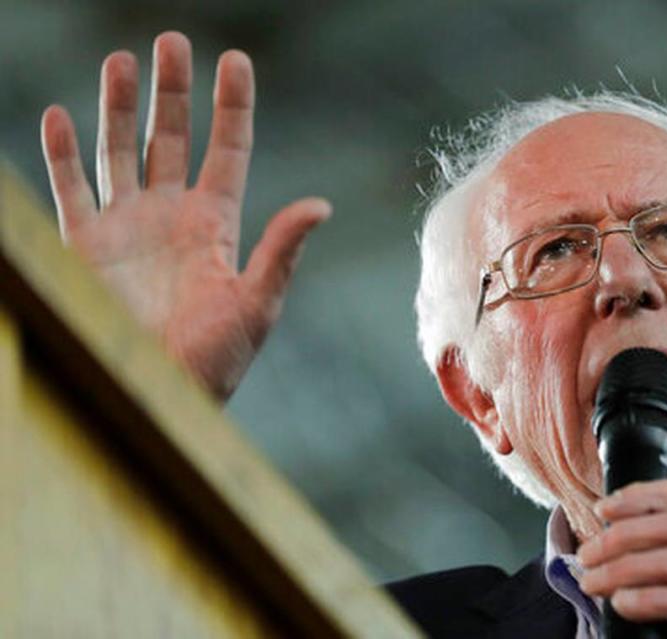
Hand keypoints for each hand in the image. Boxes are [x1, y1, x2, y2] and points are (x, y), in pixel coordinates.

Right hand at [40, 32, 329, 400]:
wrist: (158, 395)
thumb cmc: (214, 360)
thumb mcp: (256, 304)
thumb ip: (282, 251)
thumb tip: (321, 204)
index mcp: (216, 223)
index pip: (228, 149)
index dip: (232, 105)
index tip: (234, 59)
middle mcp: (171, 215)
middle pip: (171, 137)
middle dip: (171, 90)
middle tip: (169, 42)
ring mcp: (127, 227)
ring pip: (120, 151)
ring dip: (117, 106)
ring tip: (121, 61)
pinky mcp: (84, 246)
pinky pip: (69, 189)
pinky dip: (61, 153)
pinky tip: (60, 116)